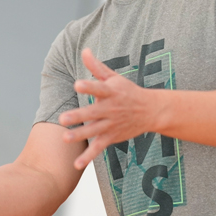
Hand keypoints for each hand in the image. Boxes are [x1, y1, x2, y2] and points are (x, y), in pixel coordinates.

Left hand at [58, 48, 156, 168]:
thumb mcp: (114, 77)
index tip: (77, 85)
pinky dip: (88, 157)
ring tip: (65, 138)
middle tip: (62, 118)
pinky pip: (98, 148)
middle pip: (92, 113)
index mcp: (110, 92)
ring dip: (79, 135)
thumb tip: (85, 50)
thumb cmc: (127, 91)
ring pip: (93, 131)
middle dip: (78, 116)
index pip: (98, 88)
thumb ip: (96, 67)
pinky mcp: (111, 137)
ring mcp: (111, 124)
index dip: (88, 87)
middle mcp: (110, 109)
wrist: (152, 111)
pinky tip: (76, 165)